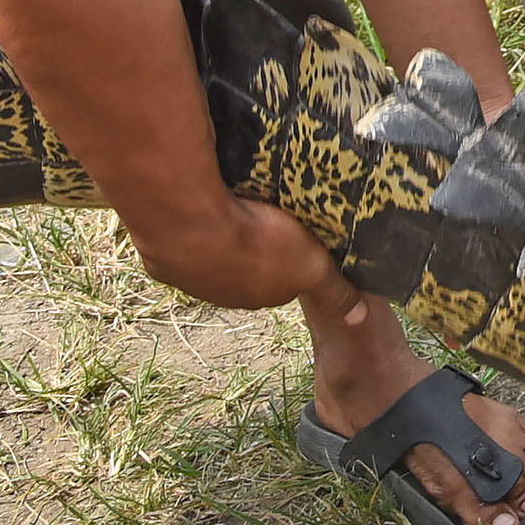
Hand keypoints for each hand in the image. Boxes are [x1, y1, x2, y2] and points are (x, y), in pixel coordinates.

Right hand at [130, 191, 338, 308]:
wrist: (190, 226)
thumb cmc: (257, 243)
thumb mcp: (311, 266)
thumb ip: (334, 290)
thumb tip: (360, 318)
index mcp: (259, 295)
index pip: (282, 278)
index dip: (292, 256)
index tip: (296, 232)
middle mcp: (222, 294)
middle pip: (247, 267)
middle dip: (255, 246)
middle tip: (264, 215)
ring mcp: (190, 278)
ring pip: (214, 255)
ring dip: (223, 236)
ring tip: (235, 206)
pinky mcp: (164, 259)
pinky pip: (184, 240)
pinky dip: (194, 226)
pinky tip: (203, 206)